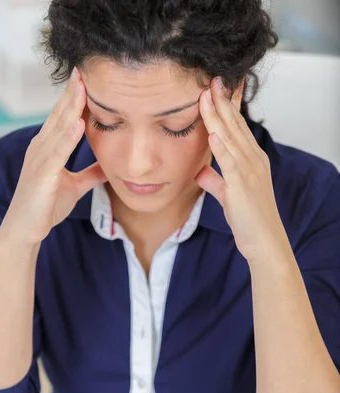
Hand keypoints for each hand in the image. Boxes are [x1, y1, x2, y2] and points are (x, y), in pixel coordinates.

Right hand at [1, 69, 107, 246]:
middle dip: (72, 93)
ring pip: (58, 129)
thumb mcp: (75, 186)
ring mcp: (40, 161)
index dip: (75, 98)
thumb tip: (110, 165)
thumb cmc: (46, 207)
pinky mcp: (42, 176)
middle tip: (84, 68)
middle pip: (59, 116)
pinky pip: (56, 154)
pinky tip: (78, 123)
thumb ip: (91, 174)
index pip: (63, 117)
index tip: (88, 77)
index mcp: (48, 148)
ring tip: (83, 86)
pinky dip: (67, 138)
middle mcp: (41, 148)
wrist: (26, 230)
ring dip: (70, 108)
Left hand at [194, 77, 289, 263]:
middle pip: (234, 126)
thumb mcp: (228, 195)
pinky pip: (230, 162)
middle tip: (211, 79)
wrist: (264, 241)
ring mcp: (249, 171)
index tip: (214, 89)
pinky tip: (213, 132)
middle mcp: (253, 160)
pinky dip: (222, 147)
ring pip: (231, 138)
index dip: (225, 108)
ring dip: (218, 116)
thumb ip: (215, 181)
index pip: (236, 128)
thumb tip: (200, 171)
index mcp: (251, 160)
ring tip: (207, 95)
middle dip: (222, 102)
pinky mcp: (242, 186)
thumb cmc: (249, 220)